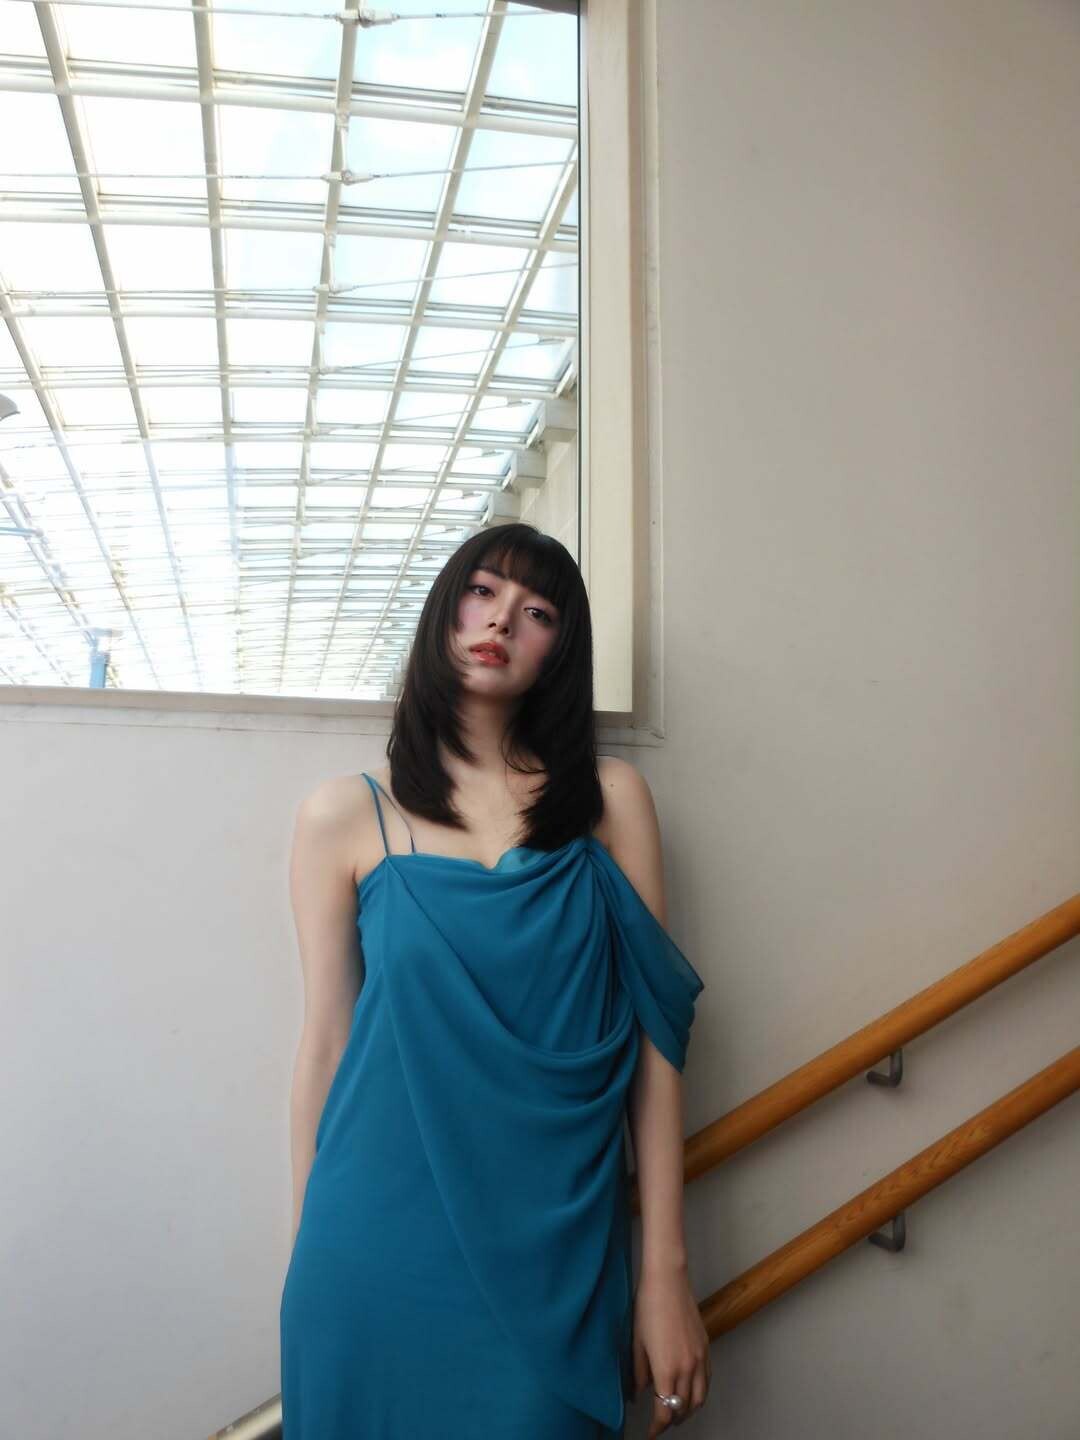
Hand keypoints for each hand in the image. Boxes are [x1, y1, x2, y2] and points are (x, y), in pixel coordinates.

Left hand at [632, 1265, 710, 1435]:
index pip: (665, 1411)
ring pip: (700, 1398)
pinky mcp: (706, 1347)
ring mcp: (700, 1358)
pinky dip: (700, 1393)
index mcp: (666, 1370)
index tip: (650, 1433)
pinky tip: (690, 1391)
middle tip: (661, 1423)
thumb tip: (637, 1395)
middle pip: (684, 1408)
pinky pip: (707, 1380)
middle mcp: (687, 1368)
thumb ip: (638, 1374)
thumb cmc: (647, 1308)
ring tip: (676, 1412)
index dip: (657, 1427)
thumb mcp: (636, 1343)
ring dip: (688, 1410)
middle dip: (673, 1420)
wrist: (668, 1281)